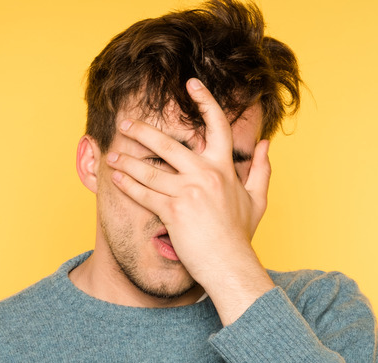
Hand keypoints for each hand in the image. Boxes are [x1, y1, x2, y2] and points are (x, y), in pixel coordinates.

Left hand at [106, 78, 274, 322]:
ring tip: (111, 156)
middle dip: (142, 131)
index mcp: (224, 167)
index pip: (217, 125)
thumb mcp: (257, 199)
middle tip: (125, 124)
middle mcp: (206, 175)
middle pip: (168, 144)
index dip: (205, 100)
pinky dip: (127, 186)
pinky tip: (115, 179)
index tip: (190, 83)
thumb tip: (266, 144)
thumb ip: (261, 169)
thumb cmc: (240, 235)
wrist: (230, 265)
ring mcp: (188, 192)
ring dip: (126, 162)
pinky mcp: (173, 212)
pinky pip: (144, 194)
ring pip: (150, 170)